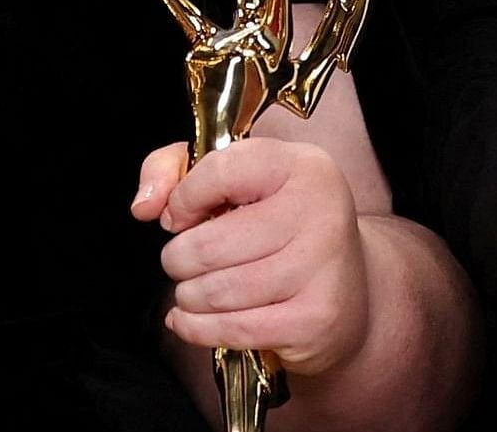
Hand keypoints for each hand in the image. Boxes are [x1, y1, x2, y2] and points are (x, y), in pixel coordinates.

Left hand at [134, 137, 375, 375]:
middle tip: (183, 262)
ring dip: (188, 296)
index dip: (183, 198)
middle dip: (178, 259)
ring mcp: (320, 269)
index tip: (179, 216)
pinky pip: (231, 330)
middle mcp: (320, 212)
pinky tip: (193, 319)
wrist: (351, 293)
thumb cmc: (282, 229)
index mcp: (303, 166)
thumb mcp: (239, 180)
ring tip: (194, 290)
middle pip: (209, 243)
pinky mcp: (314, 319)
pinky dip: (197, 329)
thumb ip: (175, 170)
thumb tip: (145, 205)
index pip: (220, 170)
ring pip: (217, 291)